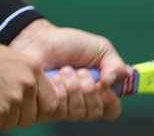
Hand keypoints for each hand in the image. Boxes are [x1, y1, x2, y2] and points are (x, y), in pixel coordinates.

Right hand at [0, 35, 58, 132]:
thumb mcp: (9, 61)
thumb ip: (23, 79)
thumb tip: (30, 104)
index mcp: (34, 69)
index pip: (50, 102)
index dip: (33, 109)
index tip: (17, 107)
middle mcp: (29, 83)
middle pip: (29, 118)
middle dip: (11, 116)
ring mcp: (15, 97)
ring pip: (10, 125)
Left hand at [9, 19, 127, 121]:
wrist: (39, 40)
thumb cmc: (68, 44)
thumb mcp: (99, 48)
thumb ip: (115, 64)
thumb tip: (114, 82)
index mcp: (98, 90)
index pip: (112, 110)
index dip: (110, 101)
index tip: (103, 84)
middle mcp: (82, 102)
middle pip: (95, 113)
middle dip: (90, 89)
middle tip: (80, 71)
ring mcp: (64, 107)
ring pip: (78, 113)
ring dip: (73, 88)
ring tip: (64, 71)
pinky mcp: (47, 108)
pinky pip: (59, 112)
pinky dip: (59, 91)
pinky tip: (53, 78)